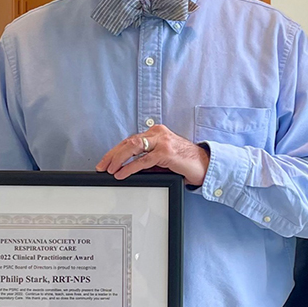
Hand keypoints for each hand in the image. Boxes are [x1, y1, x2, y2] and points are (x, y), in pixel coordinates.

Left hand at [96, 124, 210, 186]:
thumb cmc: (185, 162)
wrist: (205, 165)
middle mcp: (158, 133)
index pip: (130, 140)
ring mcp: (162, 141)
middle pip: (129, 141)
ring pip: (133, 147)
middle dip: (112, 154)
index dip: (116, 151)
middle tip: (102, 166)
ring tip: (110, 169)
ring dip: (118, 159)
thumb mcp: (162, 158)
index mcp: (156, 132)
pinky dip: (130, 168)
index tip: (106, 161)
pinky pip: (143, 160)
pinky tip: (122, 174)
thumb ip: (147, 158)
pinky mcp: (166, 152)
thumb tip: (126, 168)